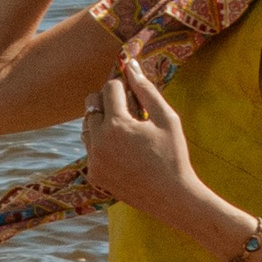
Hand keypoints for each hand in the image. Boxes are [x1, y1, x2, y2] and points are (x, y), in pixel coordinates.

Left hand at [80, 61, 199, 221]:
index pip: (109, 87)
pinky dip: (101, 143)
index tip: (135, 93)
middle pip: (91, 103)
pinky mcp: (93, 174)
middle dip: (108, 100)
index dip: (123, 86)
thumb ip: (146, 89)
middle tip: (129, 110)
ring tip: (125, 130)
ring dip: (102, 121)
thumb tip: (130, 64)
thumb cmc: (174, 155)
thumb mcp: (166, 118)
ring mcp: (93, 160)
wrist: (172, 197)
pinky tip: (122, 151)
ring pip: (87, 125)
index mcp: (117, 125)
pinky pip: (90, 148)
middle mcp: (99, 142)